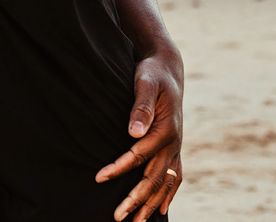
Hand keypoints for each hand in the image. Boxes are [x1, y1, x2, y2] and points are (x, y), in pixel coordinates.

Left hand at [96, 53, 184, 220]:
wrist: (168, 68)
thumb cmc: (152, 74)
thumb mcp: (145, 83)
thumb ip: (140, 106)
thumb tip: (133, 132)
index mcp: (166, 130)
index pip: (139, 156)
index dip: (119, 168)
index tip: (99, 178)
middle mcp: (174, 143)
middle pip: (154, 178)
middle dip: (135, 199)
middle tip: (117, 217)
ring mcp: (176, 147)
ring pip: (165, 183)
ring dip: (151, 204)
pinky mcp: (174, 147)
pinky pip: (174, 177)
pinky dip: (168, 195)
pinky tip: (160, 210)